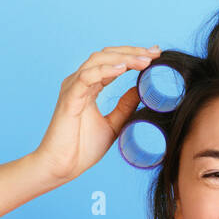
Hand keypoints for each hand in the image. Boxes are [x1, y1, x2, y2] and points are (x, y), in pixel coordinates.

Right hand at [32, 45, 160, 183]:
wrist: (62, 166)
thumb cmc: (82, 148)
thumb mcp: (113, 124)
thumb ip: (125, 106)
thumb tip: (140, 91)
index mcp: (89, 87)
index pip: (113, 62)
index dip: (134, 56)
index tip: (156, 55)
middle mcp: (80, 82)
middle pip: (107, 55)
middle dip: (132, 52)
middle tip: (155, 53)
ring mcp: (73, 88)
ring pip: (98, 61)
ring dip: (123, 58)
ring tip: (144, 61)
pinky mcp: (69, 98)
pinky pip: (87, 77)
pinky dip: (105, 70)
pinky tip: (122, 68)